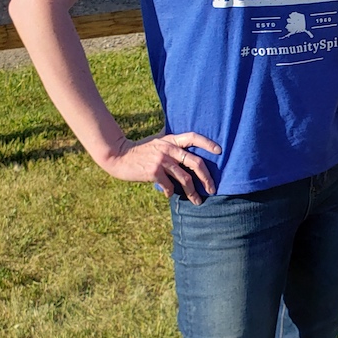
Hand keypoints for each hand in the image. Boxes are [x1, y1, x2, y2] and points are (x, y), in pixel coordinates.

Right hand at [100, 131, 221, 204]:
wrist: (118, 156)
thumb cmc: (139, 150)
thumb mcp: (156, 140)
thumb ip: (170, 141)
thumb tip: (186, 140)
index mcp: (171, 139)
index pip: (193, 137)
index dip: (207, 143)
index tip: (219, 151)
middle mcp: (168, 148)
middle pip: (195, 162)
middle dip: (207, 178)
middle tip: (212, 189)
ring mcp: (161, 160)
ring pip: (185, 178)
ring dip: (193, 192)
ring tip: (197, 201)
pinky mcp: (154, 172)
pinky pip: (169, 186)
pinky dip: (171, 192)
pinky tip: (170, 195)